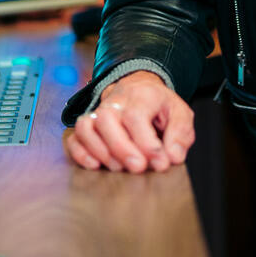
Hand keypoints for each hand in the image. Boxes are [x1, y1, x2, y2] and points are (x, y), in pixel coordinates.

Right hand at [63, 70, 194, 172]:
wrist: (138, 88)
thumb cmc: (158, 105)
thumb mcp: (179, 112)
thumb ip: (181, 134)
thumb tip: (173, 157)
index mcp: (140, 96)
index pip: (136, 116)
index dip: (147, 143)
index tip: (160, 163)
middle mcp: (114, 102)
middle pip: (107, 120)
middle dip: (122, 148)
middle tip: (139, 167)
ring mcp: (97, 113)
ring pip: (86, 127)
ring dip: (100, 151)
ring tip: (118, 167)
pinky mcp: (87, 126)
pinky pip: (75, 137)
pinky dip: (80, 153)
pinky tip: (95, 165)